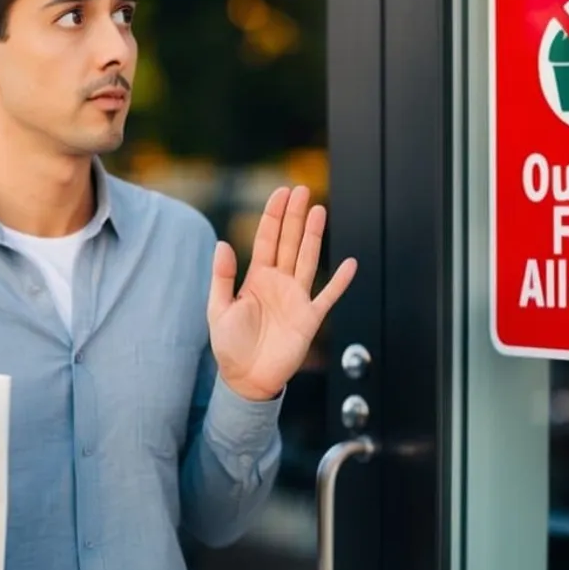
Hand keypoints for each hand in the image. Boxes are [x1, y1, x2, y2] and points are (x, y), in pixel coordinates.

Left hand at [208, 187, 356, 400]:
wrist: (246, 379)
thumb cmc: (229, 346)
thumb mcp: (218, 309)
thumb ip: (222, 277)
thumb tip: (222, 243)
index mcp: (256, 278)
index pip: (266, 239)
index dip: (273, 216)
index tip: (281, 192)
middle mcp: (278, 283)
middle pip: (290, 242)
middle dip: (295, 216)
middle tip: (302, 190)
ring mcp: (296, 298)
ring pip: (308, 260)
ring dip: (314, 236)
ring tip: (319, 211)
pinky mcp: (309, 318)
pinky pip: (328, 296)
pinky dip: (341, 282)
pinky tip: (350, 264)